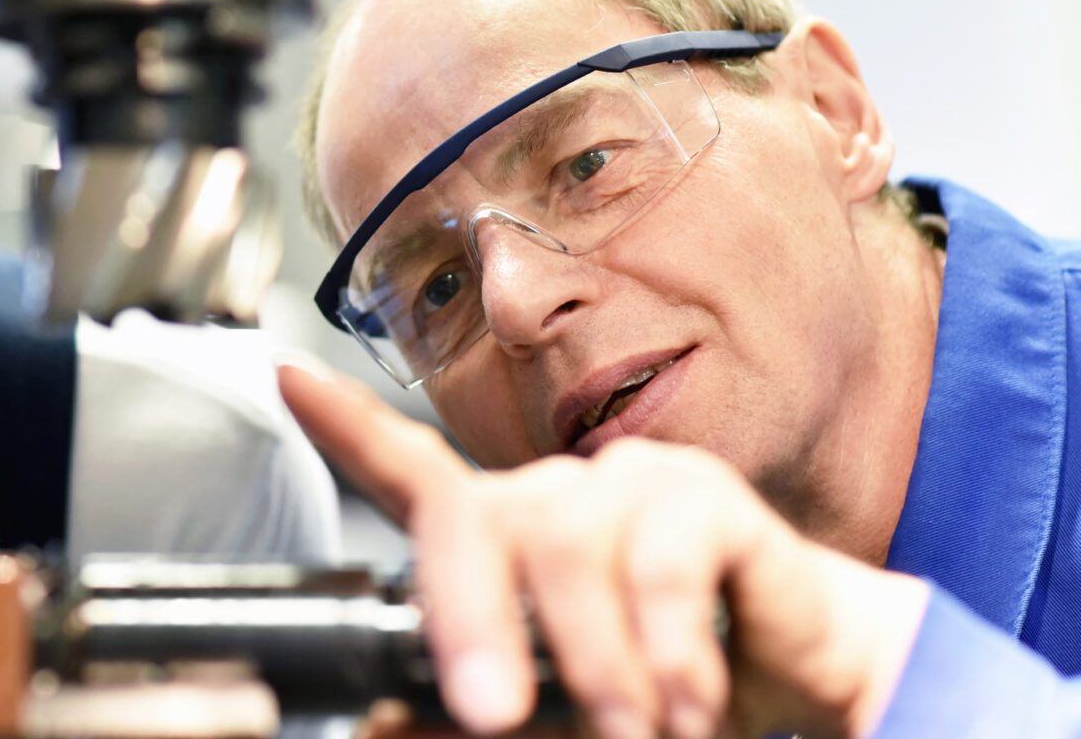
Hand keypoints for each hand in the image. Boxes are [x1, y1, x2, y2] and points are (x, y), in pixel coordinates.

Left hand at [278, 365, 928, 738]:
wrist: (795, 681)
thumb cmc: (659, 687)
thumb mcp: (558, 718)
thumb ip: (476, 717)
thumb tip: (380, 734)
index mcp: (504, 538)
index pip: (409, 470)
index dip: (345, 422)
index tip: (285, 378)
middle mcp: (555, 495)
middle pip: (475, 517)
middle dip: (471, 619)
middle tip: (491, 714)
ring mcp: (628, 485)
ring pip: (570, 544)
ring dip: (597, 659)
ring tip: (633, 732)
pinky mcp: (706, 498)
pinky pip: (666, 557)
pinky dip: (670, 647)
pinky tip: (687, 702)